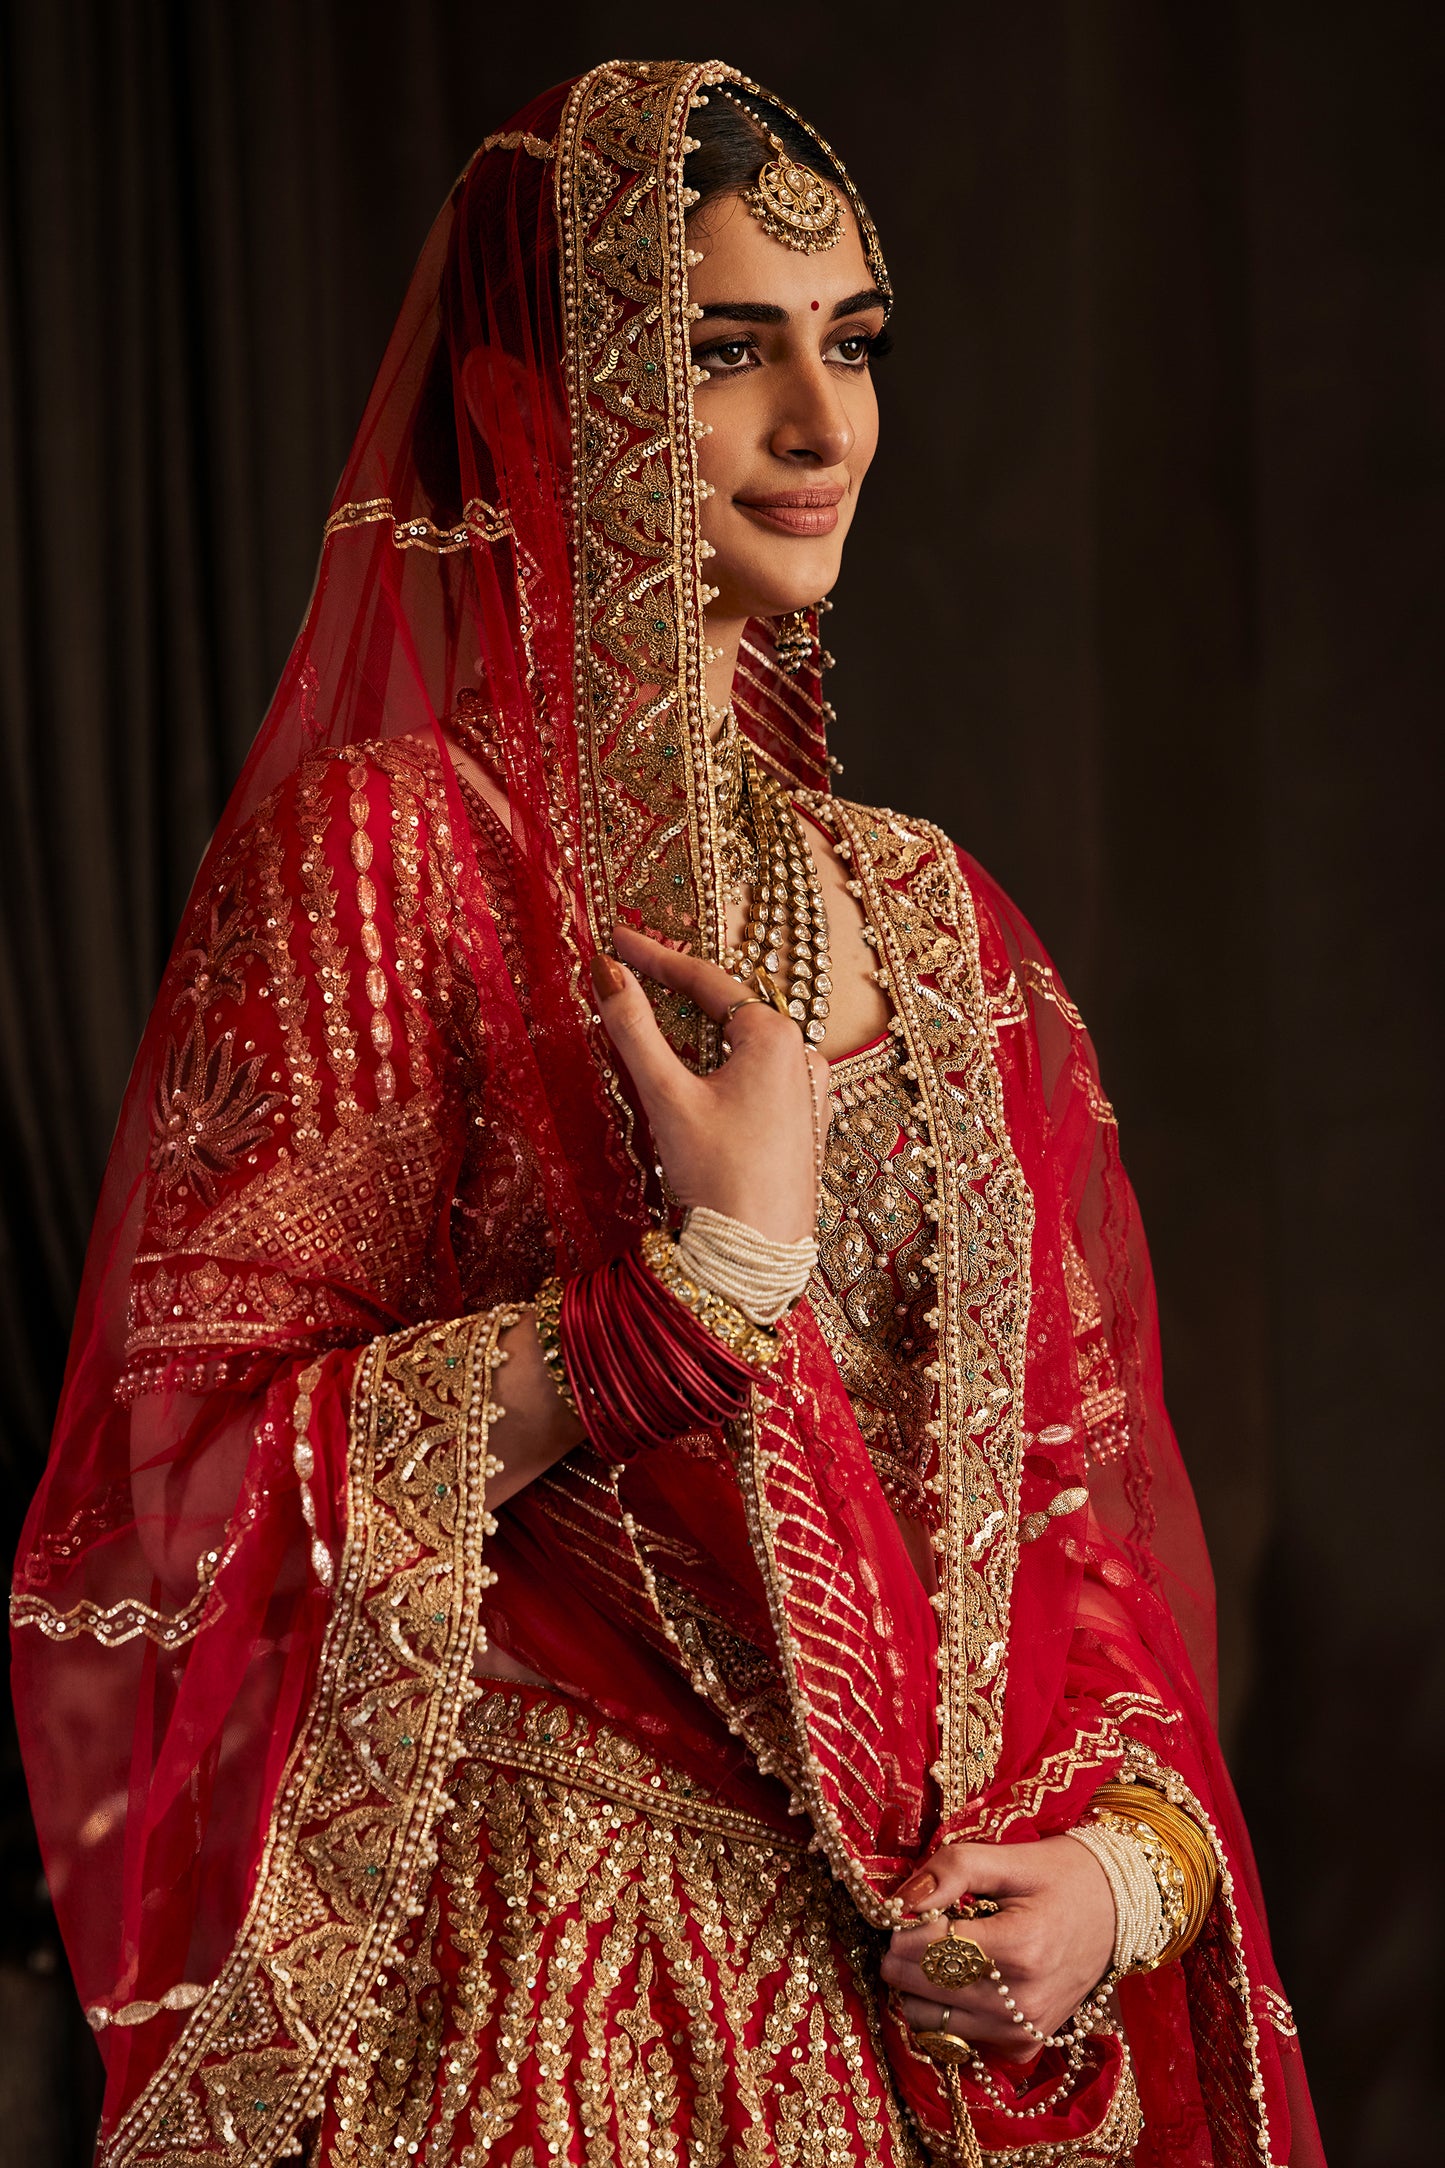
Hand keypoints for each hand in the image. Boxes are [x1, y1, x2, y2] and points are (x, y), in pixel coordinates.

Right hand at [591, 924, 828, 1244]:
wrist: (758, 1256)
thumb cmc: (719, 1176)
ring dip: (698, 1026)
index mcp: (777, 1036)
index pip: (706, 979)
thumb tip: (606, 973)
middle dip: (679, 987)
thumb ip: (634, 1029)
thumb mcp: (668, 1097)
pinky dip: (720, 1061)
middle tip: (633, 967)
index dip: (655, 956)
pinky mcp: (803, 1122)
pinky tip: (695, 1069)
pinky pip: (757, 1072)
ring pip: (742, 1040)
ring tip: (656, 1010)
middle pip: (727, 1006)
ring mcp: (808, 1089)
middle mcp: (803, 1055)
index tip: (616, 940)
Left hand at [882, 1836, 1115, 2061]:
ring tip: (942, 1951)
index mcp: (1019, 1947)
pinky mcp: (1022, 2047)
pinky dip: (944, 2010)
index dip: (902, 1923)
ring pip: (926, 2020)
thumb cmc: (1060, 1877)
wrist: (1117, 1912)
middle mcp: (1020, 2001)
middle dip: (904, 1952)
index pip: (925, 1948)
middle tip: (922, 1924)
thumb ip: (952, 1871)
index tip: (910, 1905)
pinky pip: (953, 2038)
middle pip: (917, 1987)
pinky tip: (963, 1978)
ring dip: (918, 1985)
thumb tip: (901, 1901)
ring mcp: (1022, 2032)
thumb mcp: (1009, 1858)